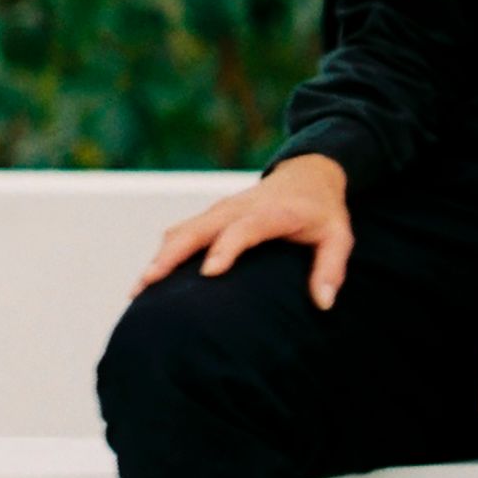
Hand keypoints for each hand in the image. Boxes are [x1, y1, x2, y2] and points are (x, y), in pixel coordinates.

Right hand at [138, 148, 353, 303]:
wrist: (306, 173)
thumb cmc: (322, 211)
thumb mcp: (338, 237)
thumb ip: (331, 268)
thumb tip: (323, 303)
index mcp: (271, 213)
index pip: (243, 229)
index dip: (225, 249)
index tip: (208, 273)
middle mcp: (238, 208)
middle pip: (198, 229)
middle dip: (171, 256)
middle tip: (149, 284)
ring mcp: (220, 210)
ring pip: (182, 230)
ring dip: (159, 257)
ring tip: (138, 290)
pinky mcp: (211, 216)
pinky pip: (181, 232)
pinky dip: (164, 253)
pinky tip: (151, 279)